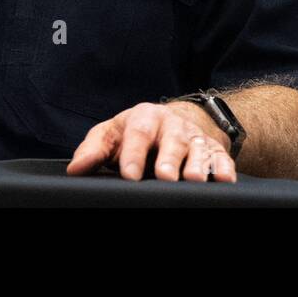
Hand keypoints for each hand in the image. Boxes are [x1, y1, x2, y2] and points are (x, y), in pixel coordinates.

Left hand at [66, 101, 237, 182]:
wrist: (170, 121)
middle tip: (164, 177)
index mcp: (144, 118)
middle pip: (171, 140)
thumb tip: (75, 170)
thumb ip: (93, 150)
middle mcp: (171, 125)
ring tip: (192, 180)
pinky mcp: (212, 150)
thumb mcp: (111, 134)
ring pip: (197, 149)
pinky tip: (223, 179)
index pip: (138, 134)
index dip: (133, 154)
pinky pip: (220, 157)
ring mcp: (194, 138)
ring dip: (197, 164)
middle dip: (168, 159)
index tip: (128, 175)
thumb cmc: (134, 132)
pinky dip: (223, 167)